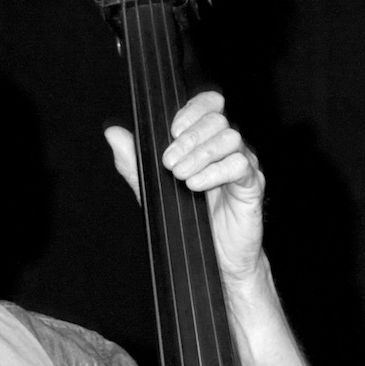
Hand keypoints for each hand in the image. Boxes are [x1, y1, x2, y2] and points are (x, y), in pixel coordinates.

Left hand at [105, 91, 265, 287]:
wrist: (212, 259)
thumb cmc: (186, 220)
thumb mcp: (152, 188)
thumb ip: (134, 161)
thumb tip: (113, 134)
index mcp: (206, 141)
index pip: (208, 105)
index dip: (193, 110)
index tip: (173, 130)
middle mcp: (226, 149)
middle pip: (217, 120)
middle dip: (189, 138)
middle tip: (169, 162)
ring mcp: (242, 165)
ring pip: (230, 138)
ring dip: (200, 154)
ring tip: (180, 176)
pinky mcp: (251, 185)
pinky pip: (240, 165)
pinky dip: (215, 172)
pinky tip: (196, 185)